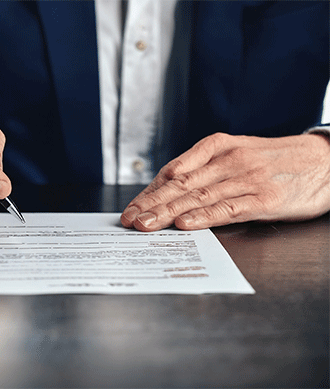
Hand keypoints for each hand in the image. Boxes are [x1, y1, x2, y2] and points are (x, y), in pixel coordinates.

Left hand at [121, 132, 329, 230]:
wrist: (323, 160)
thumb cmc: (274, 160)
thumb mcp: (235, 154)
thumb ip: (204, 169)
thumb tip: (169, 190)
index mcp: (217, 146)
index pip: (173, 171)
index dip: (149, 191)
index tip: (131, 207)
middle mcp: (227, 160)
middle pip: (180, 184)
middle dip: (150, 203)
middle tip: (129, 219)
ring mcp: (245, 179)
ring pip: (198, 196)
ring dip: (168, 212)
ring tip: (146, 226)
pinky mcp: (264, 198)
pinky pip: (228, 208)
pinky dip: (204, 216)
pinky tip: (184, 224)